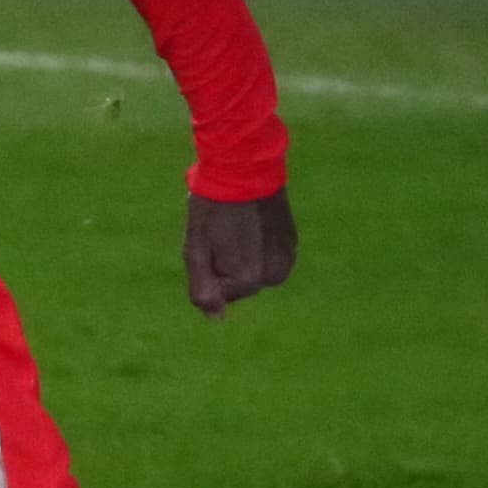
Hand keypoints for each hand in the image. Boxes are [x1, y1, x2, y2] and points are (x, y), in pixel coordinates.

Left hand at [183, 188, 293, 316]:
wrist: (244, 168)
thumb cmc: (212, 209)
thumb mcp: (194, 250)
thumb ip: (203, 290)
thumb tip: (217, 319)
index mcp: (249, 280)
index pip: (221, 294)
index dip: (209, 268)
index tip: (210, 241)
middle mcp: (274, 276)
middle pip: (241, 284)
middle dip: (227, 264)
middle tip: (221, 232)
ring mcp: (287, 259)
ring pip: (256, 271)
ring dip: (244, 256)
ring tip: (236, 227)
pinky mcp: (292, 242)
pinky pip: (270, 256)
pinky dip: (259, 246)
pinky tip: (252, 223)